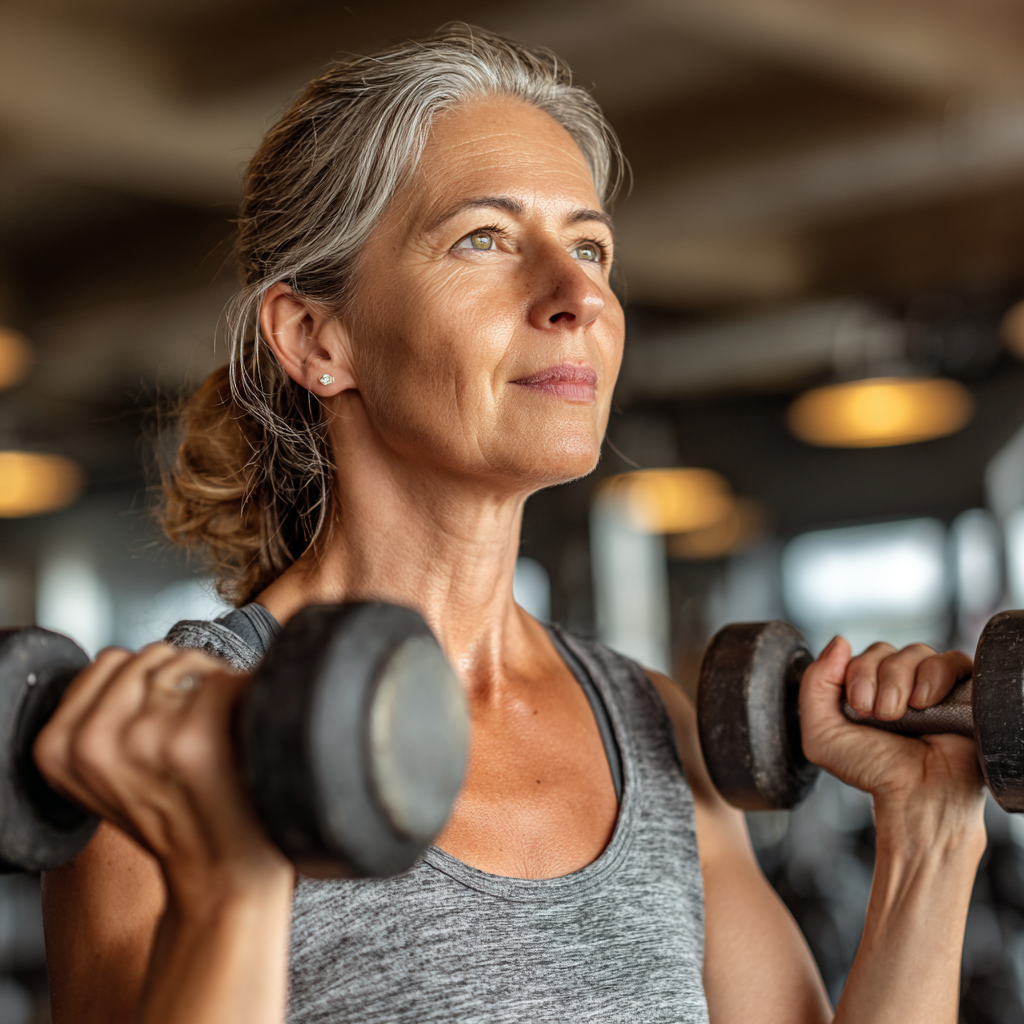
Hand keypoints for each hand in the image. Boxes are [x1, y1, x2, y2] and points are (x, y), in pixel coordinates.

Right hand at [34, 643, 291, 906]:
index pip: (108, 662)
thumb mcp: (106, 775)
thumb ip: (100, 719)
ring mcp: (145, 737)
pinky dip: (239, 695)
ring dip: (212, 686)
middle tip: (193, 735)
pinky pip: (221, 677)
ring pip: (188, 661)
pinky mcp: (195, 737)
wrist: (223, 875)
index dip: (145, 683)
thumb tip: (128, 664)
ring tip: (214, 738)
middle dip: (180, 680)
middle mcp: (94, 740)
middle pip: (152, 655)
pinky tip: (234, 737)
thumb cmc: (177, 819)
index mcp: (58, 748)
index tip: (159, 720)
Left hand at [799, 638, 985, 839]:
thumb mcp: (822, 734)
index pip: (855, 655)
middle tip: (879, 714)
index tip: (858, 708)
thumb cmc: (874, 772)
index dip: (854, 672)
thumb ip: (815, 685)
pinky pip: (952, 659)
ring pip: (915, 651)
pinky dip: (935, 674)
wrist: (918, 796)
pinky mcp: (964, 690)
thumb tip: (840, 641)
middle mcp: (898, 685)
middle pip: (883, 650)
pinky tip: (925, 703)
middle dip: (872, 677)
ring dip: (899, 680)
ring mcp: (931, 687)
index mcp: (865, 691)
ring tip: (903, 713)